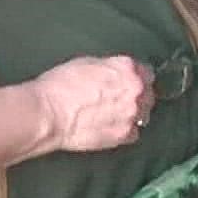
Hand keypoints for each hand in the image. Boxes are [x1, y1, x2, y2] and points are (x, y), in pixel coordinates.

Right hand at [30, 55, 154, 152]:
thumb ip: (110, 68)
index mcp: (127, 68)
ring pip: (144, 114)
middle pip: (148, 94)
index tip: (130, 83)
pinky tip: (109, 127)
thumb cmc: (61, 85)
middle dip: (137, 96)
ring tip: (113, 115)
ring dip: (133, 114)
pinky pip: (134, 133)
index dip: (136, 78)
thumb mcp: (87, 63)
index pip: (146, 72)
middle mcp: (135, 90)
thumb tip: (116, 74)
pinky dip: (125, 131)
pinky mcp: (124, 135)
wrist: (49, 113)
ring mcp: (132, 114)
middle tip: (119, 100)